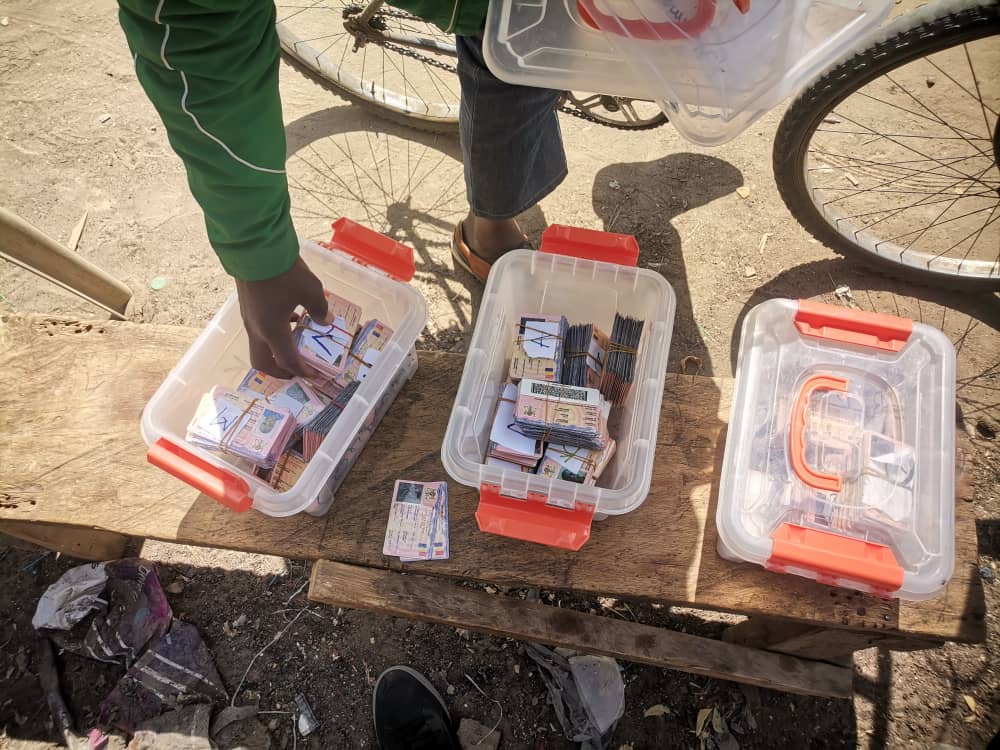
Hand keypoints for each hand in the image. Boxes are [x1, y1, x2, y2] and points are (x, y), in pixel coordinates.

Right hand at [235, 257, 329, 378]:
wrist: (253, 247)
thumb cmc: (283, 272)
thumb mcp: (310, 290)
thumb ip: (320, 309)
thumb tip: (327, 321)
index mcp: (273, 331)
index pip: (288, 361)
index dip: (302, 372)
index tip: (314, 375)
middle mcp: (257, 330)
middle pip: (263, 362)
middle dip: (280, 371)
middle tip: (296, 371)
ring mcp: (248, 318)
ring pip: (259, 346)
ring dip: (276, 350)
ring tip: (296, 343)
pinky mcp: (246, 306)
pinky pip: (258, 330)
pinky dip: (272, 333)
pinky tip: (288, 318)